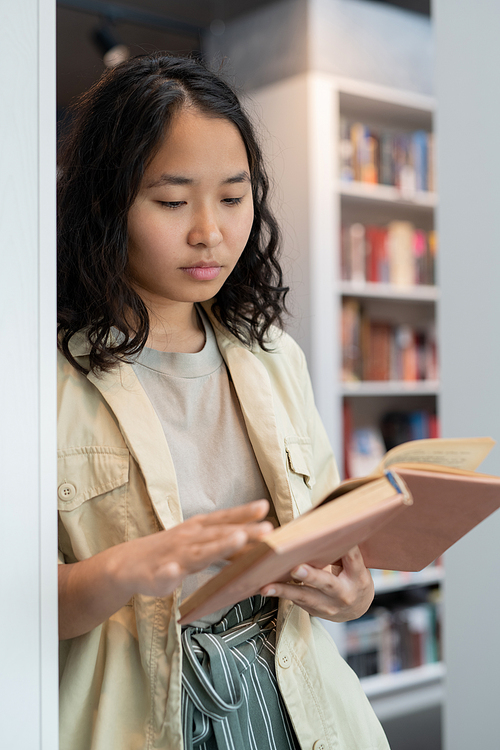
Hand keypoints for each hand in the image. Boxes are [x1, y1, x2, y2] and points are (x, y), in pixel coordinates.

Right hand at [111, 499, 272, 598]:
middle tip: (268, 529)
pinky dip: (168, 573)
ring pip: (198, 552)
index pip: (224, 519)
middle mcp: (189, 539)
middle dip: (245, 532)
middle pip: (220, 534)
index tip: (264, 507)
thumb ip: (228, 546)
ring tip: (237, 539)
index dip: (244, 513)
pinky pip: (163, 575)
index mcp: (198, 530)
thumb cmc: (172, 553)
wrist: (128, 564)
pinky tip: (172, 571)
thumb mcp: (200, 545)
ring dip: (218, 545)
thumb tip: (259, 545)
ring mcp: (174, 556)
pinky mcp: (158, 575)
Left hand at [259, 546, 373, 621]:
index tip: (330, 536)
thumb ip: (345, 549)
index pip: (352, 559)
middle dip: (310, 576)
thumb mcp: (357, 565)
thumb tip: (327, 524)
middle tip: (296, 568)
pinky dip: (281, 593)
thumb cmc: (353, 580)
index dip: (344, 549)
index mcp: (358, 577)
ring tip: (266, 587)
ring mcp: (328, 606)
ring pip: (305, 597)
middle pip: (327, 583)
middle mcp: (343, 594)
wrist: (355, 610)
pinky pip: (296, 601)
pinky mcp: (313, 611)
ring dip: (284, 591)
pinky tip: (265, 588)